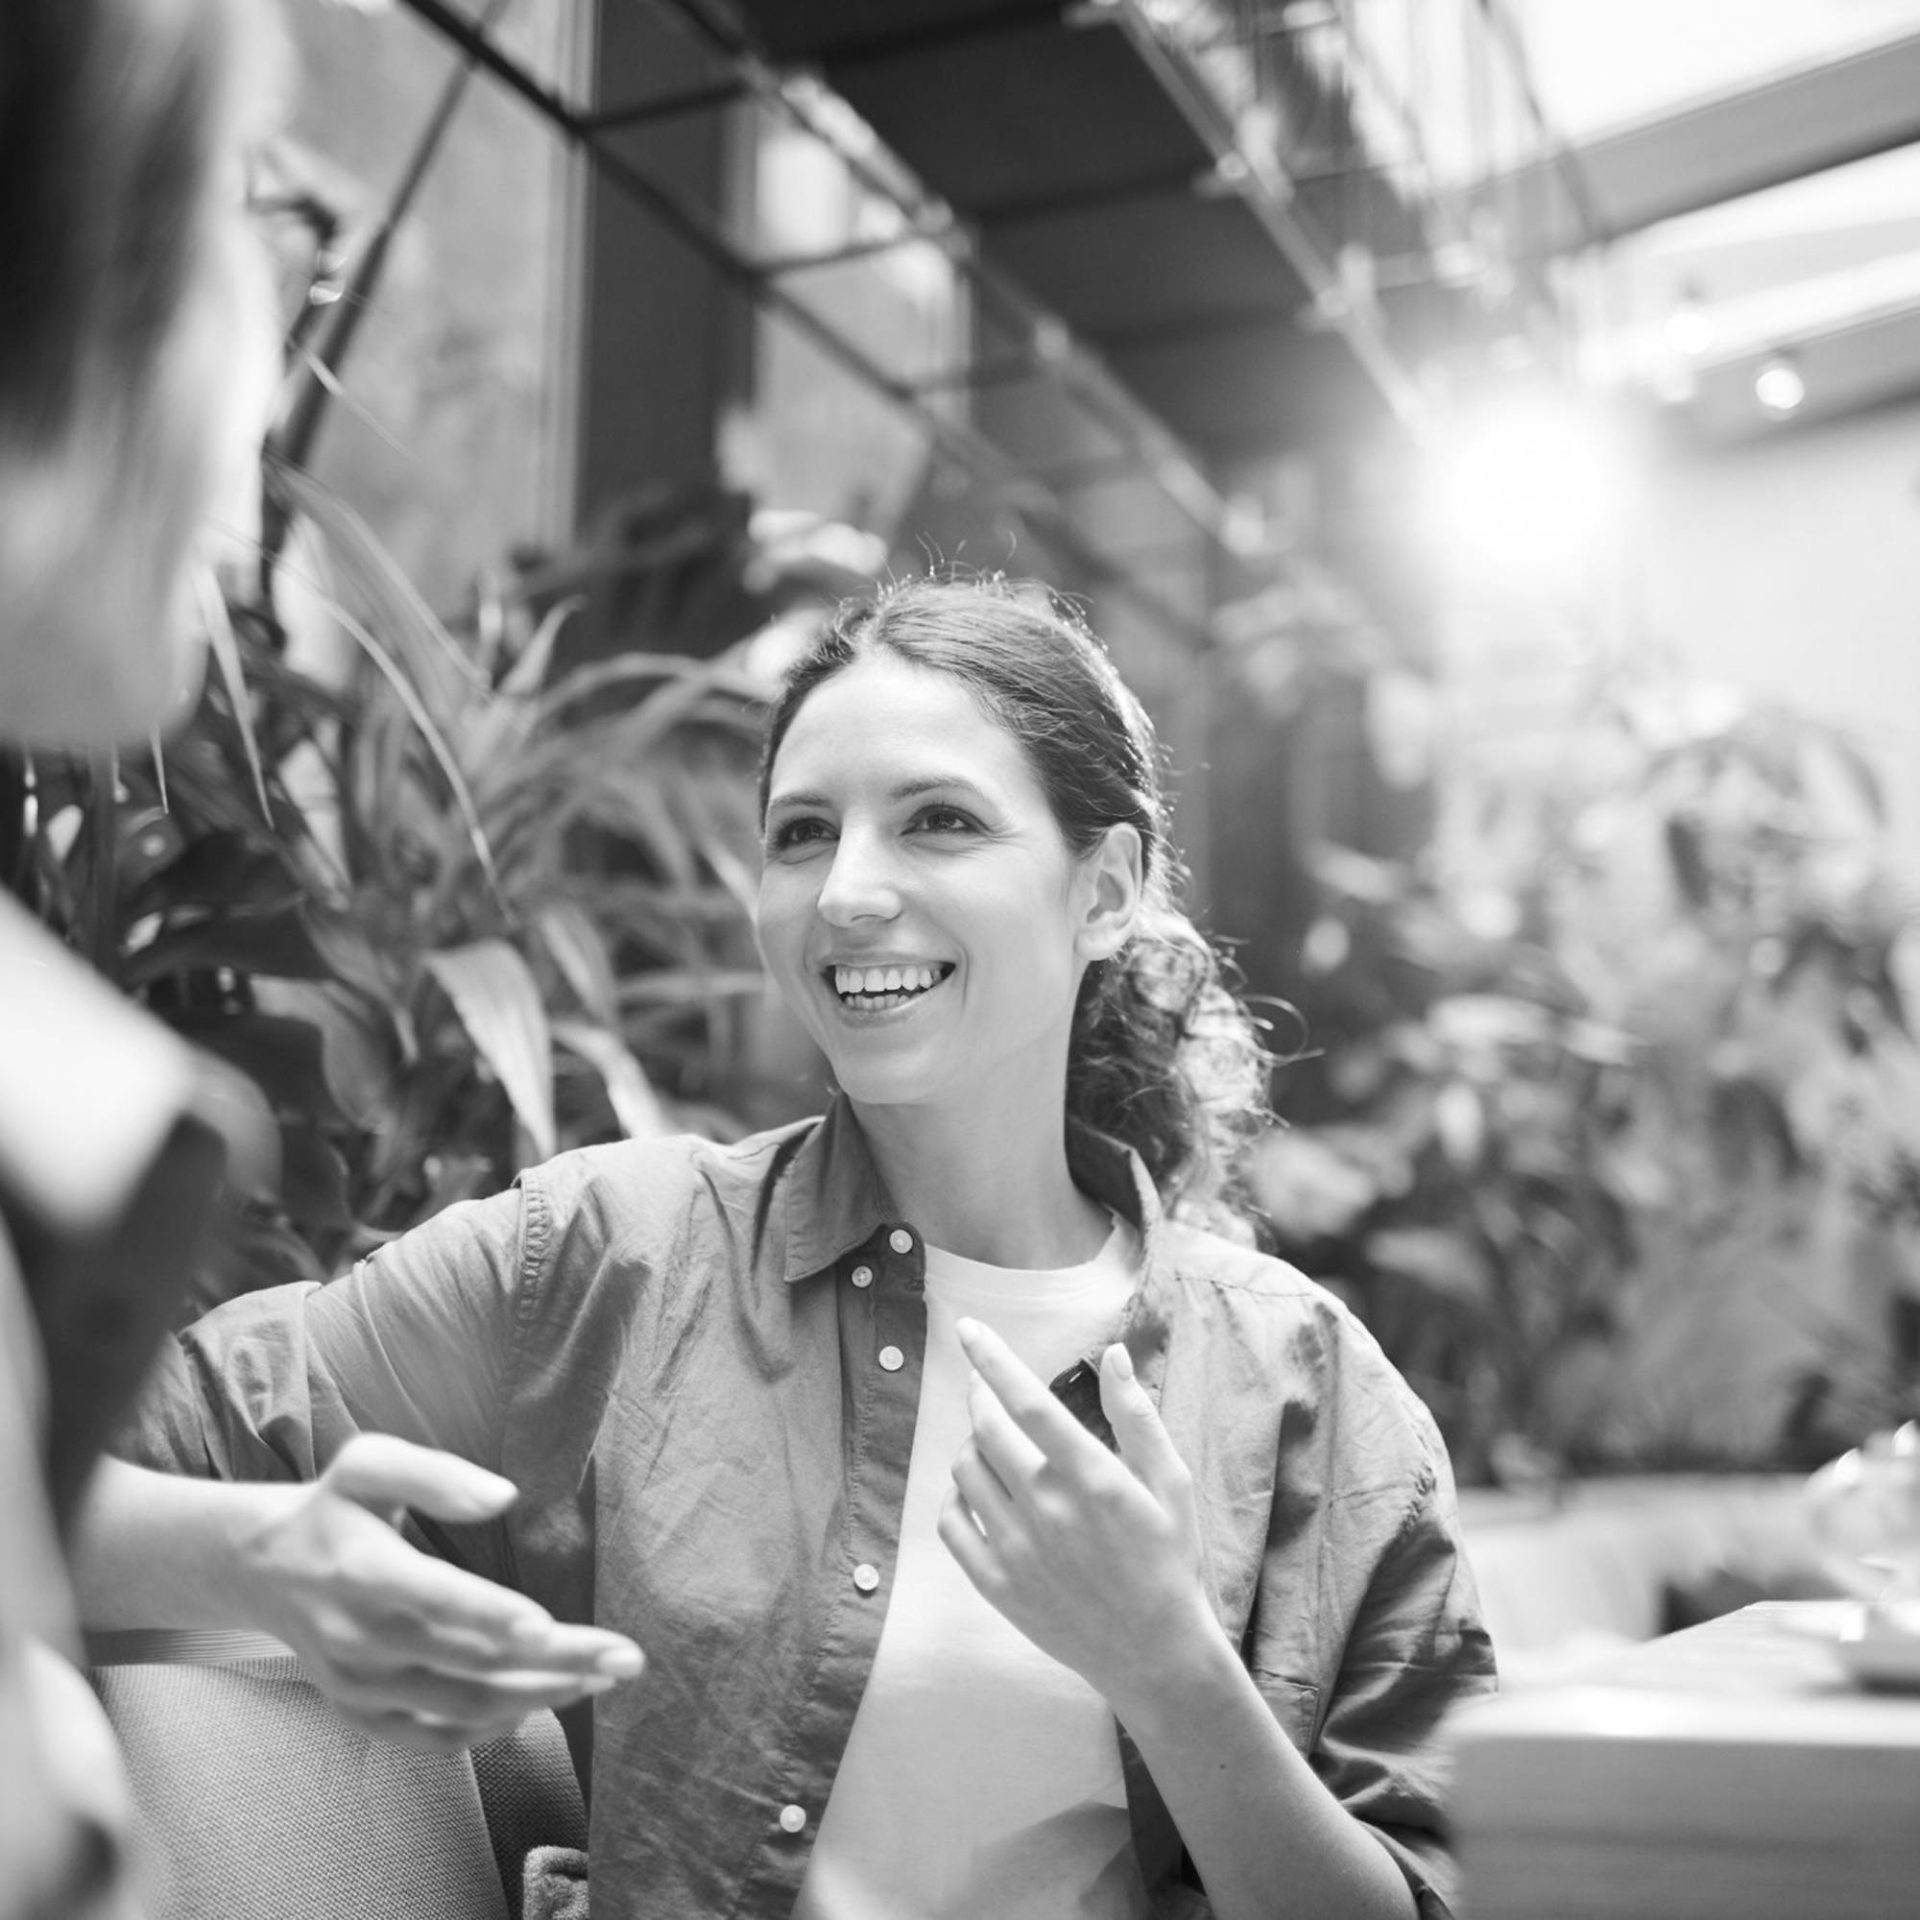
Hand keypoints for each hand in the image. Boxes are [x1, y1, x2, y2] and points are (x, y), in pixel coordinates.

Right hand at [230, 1433, 642, 1751]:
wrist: (262, 1569)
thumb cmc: (335, 1507)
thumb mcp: (370, 1464)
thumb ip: (435, 1473)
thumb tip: (503, 1496)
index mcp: (361, 1569)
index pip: (434, 1599)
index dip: (491, 1616)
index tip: (548, 1626)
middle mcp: (358, 1637)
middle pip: (469, 1659)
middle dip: (555, 1661)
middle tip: (626, 1659)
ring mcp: (359, 1686)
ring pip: (461, 1706)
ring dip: (539, 1696)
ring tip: (602, 1678)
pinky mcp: (362, 1714)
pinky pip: (434, 1736)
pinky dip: (491, 1728)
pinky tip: (540, 1703)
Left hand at [936, 1319, 1214, 1713]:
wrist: (1156, 1654)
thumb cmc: (1170, 1559)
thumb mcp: (1170, 1482)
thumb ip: (1137, 1416)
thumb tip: (1113, 1354)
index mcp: (1091, 1478)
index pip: (1028, 1402)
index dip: (993, 1360)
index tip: (969, 1329)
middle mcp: (1048, 1510)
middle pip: (987, 1430)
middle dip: (981, 1396)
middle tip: (986, 1389)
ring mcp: (1018, 1551)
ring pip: (965, 1472)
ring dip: (971, 1444)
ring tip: (990, 1443)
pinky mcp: (998, 1587)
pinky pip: (952, 1525)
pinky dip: (955, 1497)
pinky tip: (976, 1492)